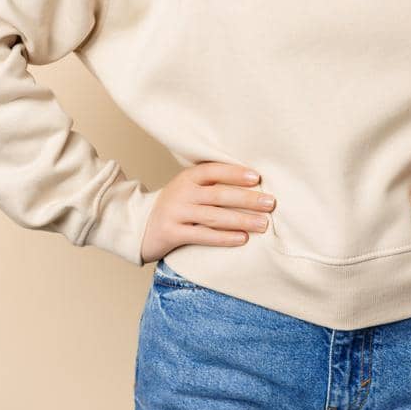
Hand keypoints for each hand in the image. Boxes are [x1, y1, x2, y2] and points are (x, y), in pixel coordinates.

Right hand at [139, 161, 275, 264]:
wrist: (140, 225)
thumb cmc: (177, 204)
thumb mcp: (189, 187)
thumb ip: (212, 183)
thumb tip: (254, 182)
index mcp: (187, 177)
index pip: (213, 170)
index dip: (235, 173)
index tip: (257, 177)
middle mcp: (182, 193)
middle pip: (219, 194)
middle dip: (247, 199)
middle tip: (270, 203)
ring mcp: (176, 213)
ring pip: (213, 216)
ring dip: (241, 220)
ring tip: (263, 224)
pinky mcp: (172, 233)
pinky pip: (202, 236)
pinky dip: (224, 238)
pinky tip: (242, 239)